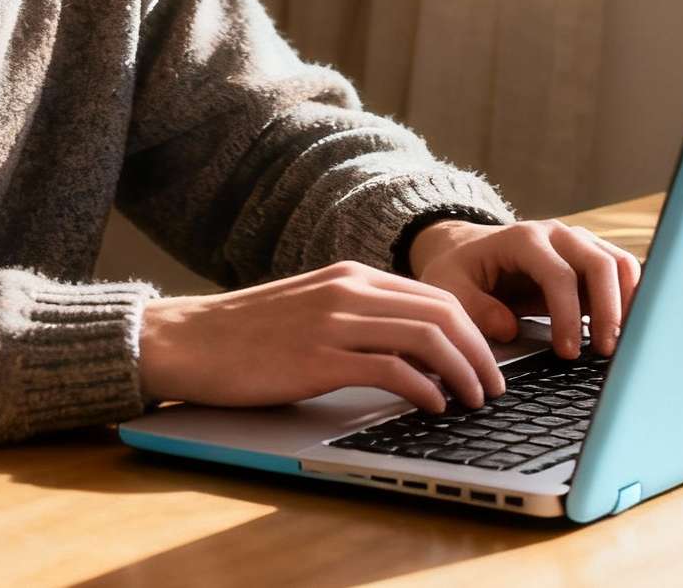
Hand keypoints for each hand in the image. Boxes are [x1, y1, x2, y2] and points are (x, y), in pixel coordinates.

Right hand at [136, 261, 508, 413]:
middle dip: (481, 352)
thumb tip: (408, 346)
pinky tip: (434, 406)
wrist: (188, 341)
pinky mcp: (318, 358)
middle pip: (443, 312)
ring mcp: (334, 322)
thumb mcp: (310, 308)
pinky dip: (425, 389)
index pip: (435, 295)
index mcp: (350, 276)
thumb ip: (356, 316)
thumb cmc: (245, 334)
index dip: (474, 329)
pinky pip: (391, 369)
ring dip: (462, 372)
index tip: (488, 361)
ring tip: (474, 399)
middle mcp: (348, 291)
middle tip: (494, 386)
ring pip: (427, 337)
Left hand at [408, 218, 641, 358]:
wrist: (468, 249)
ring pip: (620, 263)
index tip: (569, 352)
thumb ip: (474, 308)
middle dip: (608, 310)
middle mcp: (557, 234)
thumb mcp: (449, 288)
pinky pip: (623, 271)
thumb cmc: (460, 270)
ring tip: (620, 342)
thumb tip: (508, 328)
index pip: (559, 274)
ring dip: (627, 303)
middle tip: (606, 351)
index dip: (567, 315)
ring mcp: (578, 242)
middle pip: (600, 263)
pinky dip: (630, 297)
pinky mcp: (590, 257)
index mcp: (522, 239)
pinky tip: (624, 327)